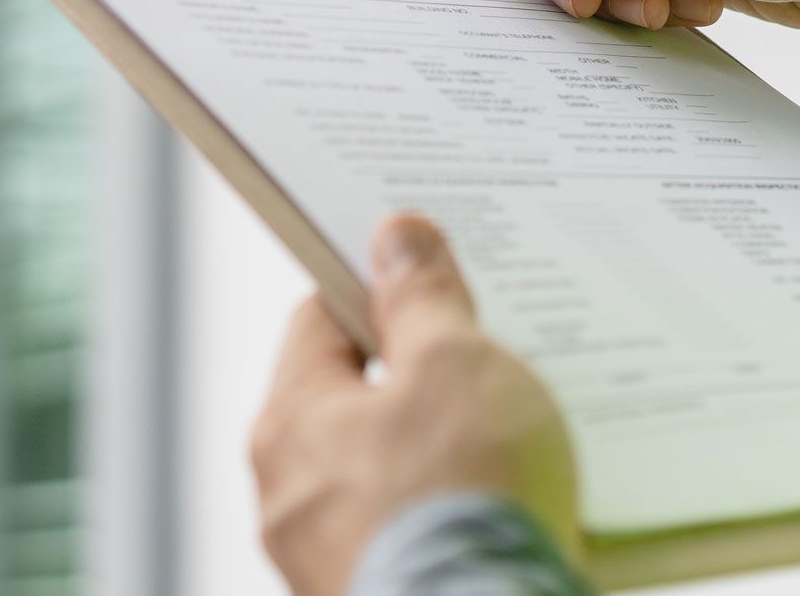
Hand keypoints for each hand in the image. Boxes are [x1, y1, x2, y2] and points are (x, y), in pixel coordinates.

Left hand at [251, 216, 578, 595]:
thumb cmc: (463, 502)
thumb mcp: (456, 365)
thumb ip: (423, 298)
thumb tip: (396, 237)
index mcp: (291, 422)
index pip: (319, 321)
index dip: (374, 289)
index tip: (423, 276)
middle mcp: (289, 498)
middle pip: (350, 404)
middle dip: (416, 377)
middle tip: (481, 358)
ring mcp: (326, 563)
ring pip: (382, 479)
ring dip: (437, 456)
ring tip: (510, 443)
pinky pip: (411, 538)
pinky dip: (451, 520)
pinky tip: (507, 513)